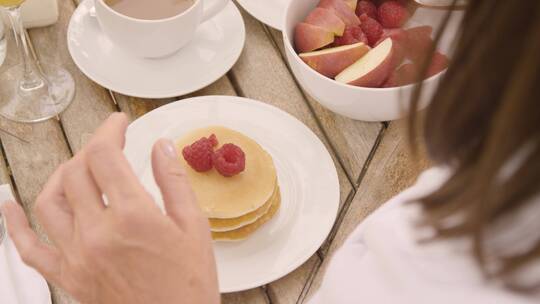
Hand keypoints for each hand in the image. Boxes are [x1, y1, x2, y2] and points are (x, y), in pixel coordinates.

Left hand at [0, 113, 219, 303]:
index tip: (118, 124)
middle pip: (76, 172)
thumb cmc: (189, 284)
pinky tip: (10, 206)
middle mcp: (97, 233)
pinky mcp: (67, 276)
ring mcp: (77, 256)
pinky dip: (15, 224)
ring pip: (50, 200)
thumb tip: (162, 146)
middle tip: (109, 147)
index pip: (104, 155)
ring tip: (79, 168)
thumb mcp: (194, 227)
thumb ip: (174, 181)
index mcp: (133, 216)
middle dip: (92, 151)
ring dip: (61, 175)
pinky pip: (29, 249)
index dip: (109, 130)